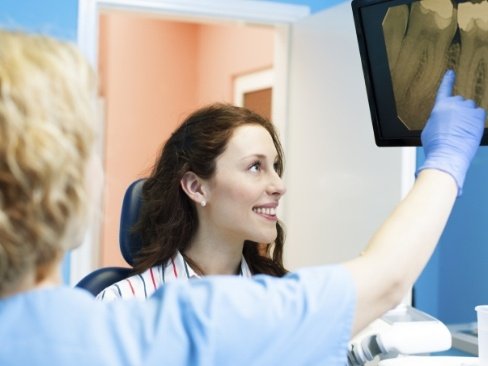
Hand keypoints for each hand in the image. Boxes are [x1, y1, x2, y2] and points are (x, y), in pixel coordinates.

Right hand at [417, 69, 485, 194]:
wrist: (447, 154)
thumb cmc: (436, 145)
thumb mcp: (429, 129)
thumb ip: (437, 118)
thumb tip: (442, 118)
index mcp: (440, 107)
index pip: (444, 89)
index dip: (448, 80)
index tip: (451, 73)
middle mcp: (454, 104)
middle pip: (460, 101)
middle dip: (459, 110)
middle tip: (456, 125)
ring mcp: (467, 110)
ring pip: (470, 108)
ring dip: (468, 116)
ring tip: (462, 130)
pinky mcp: (478, 117)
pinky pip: (479, 113)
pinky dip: (475, 120)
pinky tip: (469, 130)